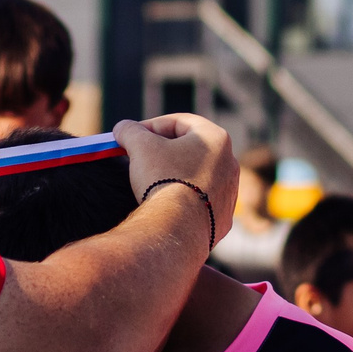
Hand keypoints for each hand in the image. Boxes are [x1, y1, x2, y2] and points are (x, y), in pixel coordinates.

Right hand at [116, 114, 234, 244]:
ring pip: (197, 175)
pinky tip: (166, 204)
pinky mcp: (223, 218)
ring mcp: (230, 192)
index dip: (151, 126)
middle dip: (164, 149)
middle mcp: (230, 163)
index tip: (132, 135)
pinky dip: (184, 198)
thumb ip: (131, 131)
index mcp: (216, 138)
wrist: (177, 228)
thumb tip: (122, 128)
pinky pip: (200, 201)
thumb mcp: (140, 147)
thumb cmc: (162, 179)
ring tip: (152, 181)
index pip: (179, 122)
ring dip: (175, 174)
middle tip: (140, 156)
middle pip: (190, 148)